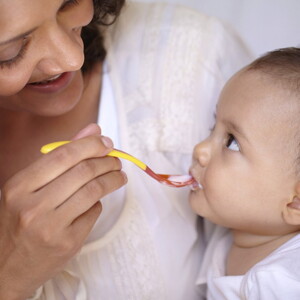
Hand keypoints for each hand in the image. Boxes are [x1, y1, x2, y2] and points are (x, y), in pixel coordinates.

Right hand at [0, 124, 126, 298]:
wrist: (6, 269)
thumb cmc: (18, 221)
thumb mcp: (28, 187)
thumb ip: (60, 156)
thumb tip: (93, 131)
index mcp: (19, 186)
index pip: (64, 154)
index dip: (91, 144)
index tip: (107, 143)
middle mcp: (32, 206)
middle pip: (84, 171)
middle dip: (107, 161)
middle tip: (116, 160)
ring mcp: (51, 227)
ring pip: (94, 190)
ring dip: (113, 179)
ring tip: (119, 175)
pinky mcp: (68, 243)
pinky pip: (93, 212)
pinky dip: (99, 202)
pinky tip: (98, 200)